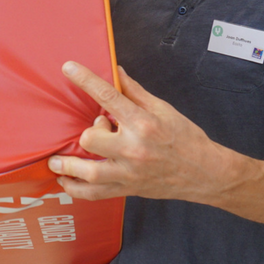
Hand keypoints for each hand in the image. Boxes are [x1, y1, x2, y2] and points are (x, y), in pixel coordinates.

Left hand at [47, 62, 224, 201]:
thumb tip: (115, 72)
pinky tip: (66, 180)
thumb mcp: (163, 109)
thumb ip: (135, 92)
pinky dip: (75, 189)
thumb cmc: (186, 138)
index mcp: (143, 123)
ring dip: (67, 166)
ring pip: (89, 172)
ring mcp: (129, 172)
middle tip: (97, 131)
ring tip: (56, 161)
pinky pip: (94, 194)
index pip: (108, 97)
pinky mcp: (127, 189)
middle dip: (87, 133)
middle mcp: (134, 149)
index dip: (85, 80)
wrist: (206, 173)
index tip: (69, 68)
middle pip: (91, 139)